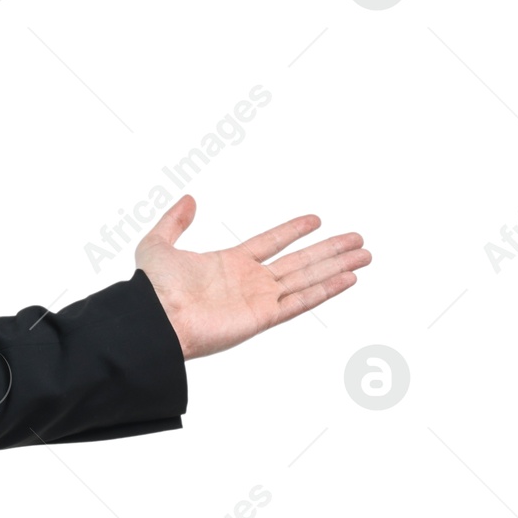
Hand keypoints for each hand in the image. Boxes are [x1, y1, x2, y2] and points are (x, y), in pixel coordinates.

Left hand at [135, 195, 370, 359]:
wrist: (153, 318)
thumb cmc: (152, 287)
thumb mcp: (158, 244)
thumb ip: (174, 222)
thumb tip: (188, 199)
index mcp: (229, 263)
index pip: (270, 243)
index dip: (293, 231)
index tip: (316, 219)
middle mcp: (249, 282)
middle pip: (300, 261)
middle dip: (330, 250)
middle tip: (358, 239)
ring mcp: (259, 299)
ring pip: (308, 278)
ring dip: (337, 266)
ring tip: (365, 255)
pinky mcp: (263, 317)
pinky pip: (301, 301)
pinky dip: (326, 290)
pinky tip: (348, 278)